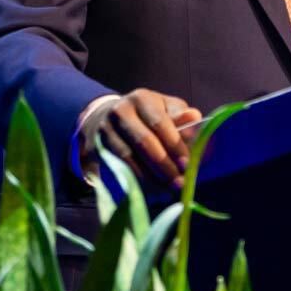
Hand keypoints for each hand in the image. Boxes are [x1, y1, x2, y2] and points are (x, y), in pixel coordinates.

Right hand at [84, 88, 201, 189]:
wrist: (106, 116)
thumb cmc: (147, 116)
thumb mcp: (166, 109)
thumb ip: (181, 117)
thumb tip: (195, 118)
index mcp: (141, 99)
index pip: (159, 123)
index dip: (174, 145)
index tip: (186, 164)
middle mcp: (120, 112)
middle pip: (143, 142)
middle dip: (163, 166)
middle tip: (179, 183)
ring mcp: (105, 130)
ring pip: (128, 158)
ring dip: (150, 178)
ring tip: (167, 190)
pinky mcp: (96, 148)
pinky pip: (117, 168)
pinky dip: (135, 181)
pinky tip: (150, 191)